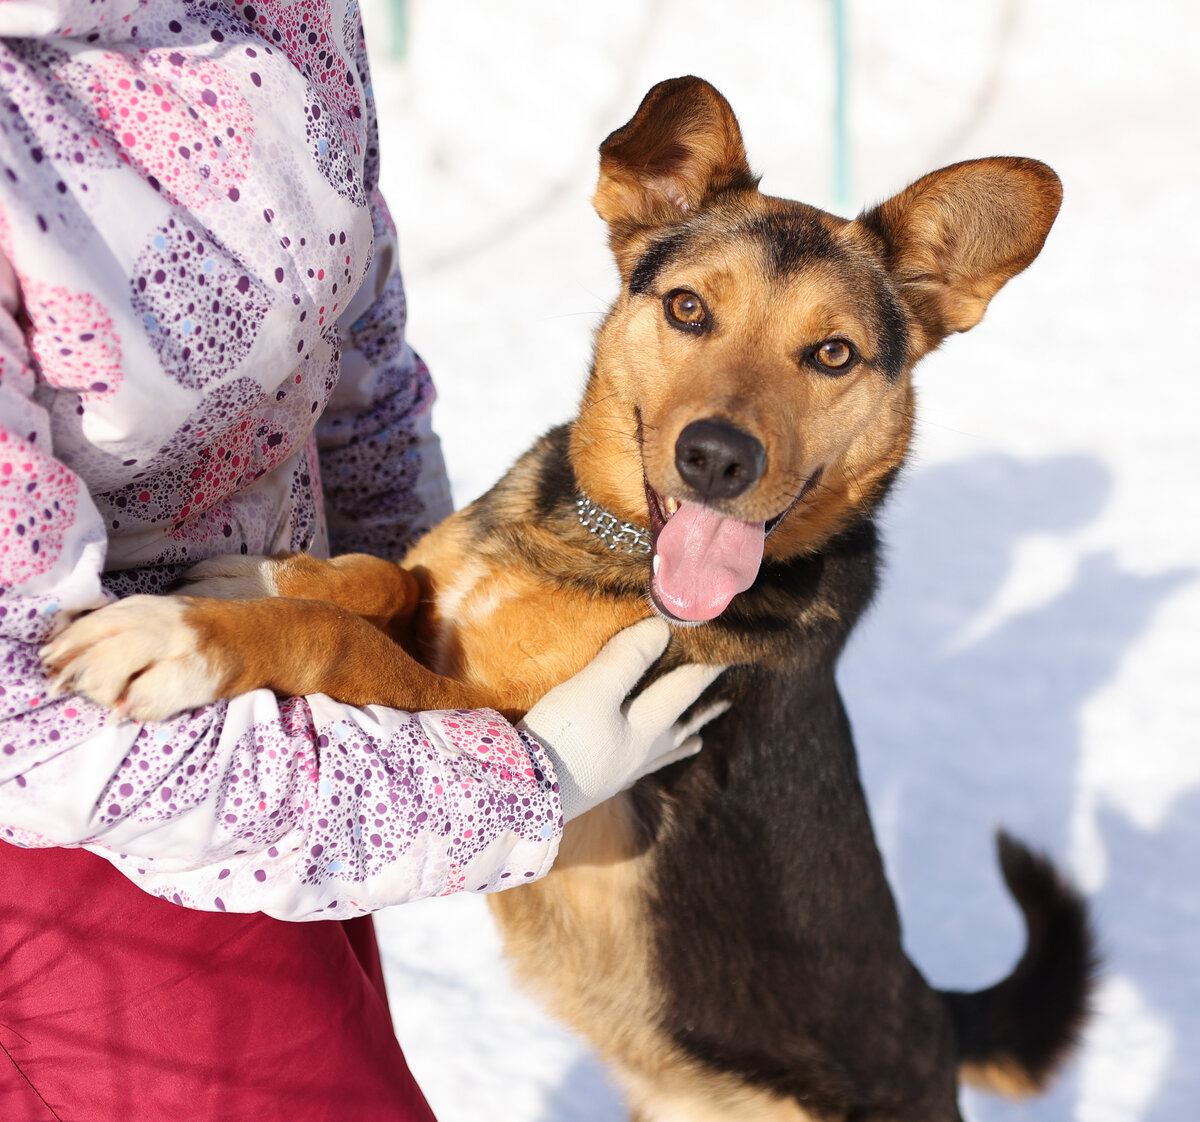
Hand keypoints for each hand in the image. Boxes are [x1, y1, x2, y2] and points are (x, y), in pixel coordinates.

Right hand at [521, 618, 727, 820]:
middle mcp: (642, 752)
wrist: (521, 800)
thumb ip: (627, 659)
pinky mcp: (599, 784)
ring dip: (683, 739)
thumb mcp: (592, 691)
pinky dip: (651, 762)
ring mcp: (621, 771)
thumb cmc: (561, 741)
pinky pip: (639, 768)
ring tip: (698, 740)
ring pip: (663, 752)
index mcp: (648, 728)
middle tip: (726, 701)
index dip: (705, 664)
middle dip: (703, 708)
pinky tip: (642, 765)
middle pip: (681, 724)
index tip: (727, 646)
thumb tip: (664, 628)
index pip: (685, 687)